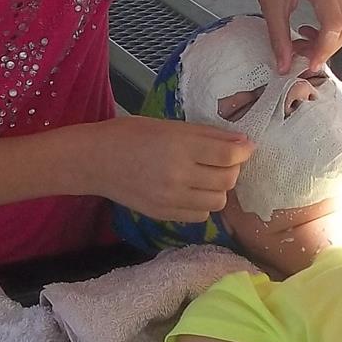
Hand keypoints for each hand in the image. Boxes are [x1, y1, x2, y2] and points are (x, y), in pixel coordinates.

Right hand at [91, 117, 251, 221]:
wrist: (96, 161)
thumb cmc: (131, 135)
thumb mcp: (170, 126)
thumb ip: (208, 135)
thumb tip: (243, 143)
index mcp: (179, 146)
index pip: (228, 155)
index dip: (244, 151)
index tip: (245, 147)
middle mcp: (177, 175)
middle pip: (228, 180)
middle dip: (233, 169)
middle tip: (223, 160)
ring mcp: (170, 199)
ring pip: (218, 201)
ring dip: (219, 188)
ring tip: (207, 176)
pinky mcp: (164, 214)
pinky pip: (200, 215)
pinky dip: (203, 203)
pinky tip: (192, 190)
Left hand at [244, 0, 341, 73]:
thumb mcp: (269, 4)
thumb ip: (279, 38)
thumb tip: (284, 66)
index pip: (333, 24)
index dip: (324, 49)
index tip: (309, 65)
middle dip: (323, 49)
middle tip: (298, 57)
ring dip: (325, 42)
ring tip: (298, 43)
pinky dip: (327, 31)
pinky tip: (307, 31)